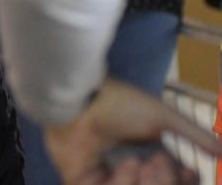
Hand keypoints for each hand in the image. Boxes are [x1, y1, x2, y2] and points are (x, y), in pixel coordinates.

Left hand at [45, 79, 221, 183]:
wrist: (84, 98)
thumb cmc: (121, 103)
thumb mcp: (164, 118)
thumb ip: (194, 136)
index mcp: (144, 159)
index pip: (168, 181)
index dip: (180, 182)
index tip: (190, 174)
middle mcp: (126, 172)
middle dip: (163, 182)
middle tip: (160, 162)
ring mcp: (104, 179)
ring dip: (144, 183)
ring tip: (138, 161)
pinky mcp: (81, 183)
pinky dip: (120, 183)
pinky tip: (124, 165)